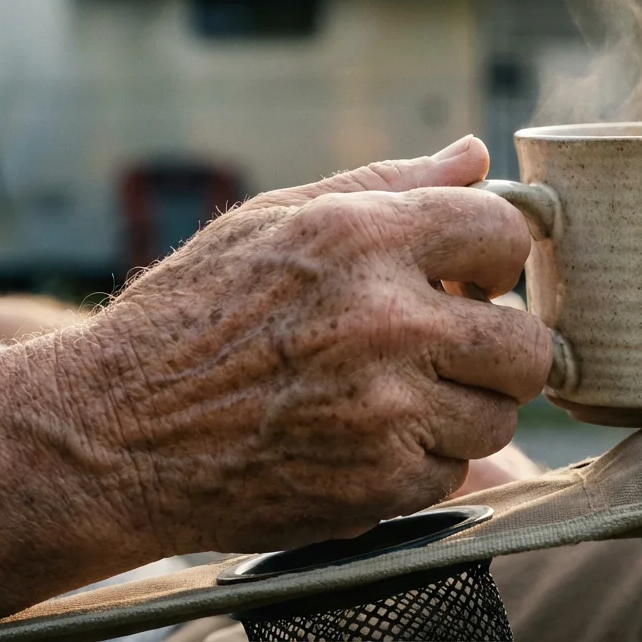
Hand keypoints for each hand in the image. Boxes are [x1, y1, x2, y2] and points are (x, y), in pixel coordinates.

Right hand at [73, 136, 552, 556]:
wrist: (112, 436)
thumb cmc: (188, 317)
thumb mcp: (273, 220)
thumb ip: (387, 185)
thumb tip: (475, 156)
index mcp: (364, 239)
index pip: (505, 235)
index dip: (494, 259)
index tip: (470, 279)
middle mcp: (387, 322)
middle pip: (529, 345)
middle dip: (499, 348)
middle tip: (451, 351)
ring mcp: (387, 412)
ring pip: (497, 416)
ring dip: (460, 409)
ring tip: (391, 397)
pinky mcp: (379, 486)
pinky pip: (451, 473)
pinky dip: (419, 463)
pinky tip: (359, 441)